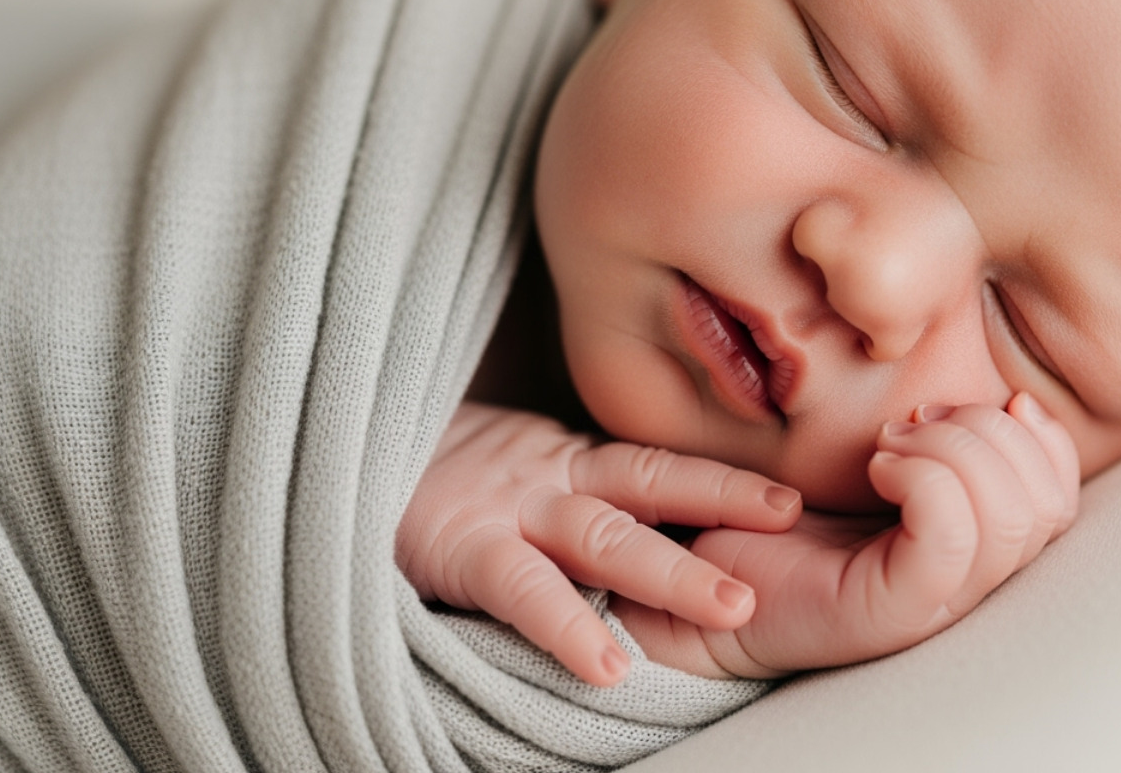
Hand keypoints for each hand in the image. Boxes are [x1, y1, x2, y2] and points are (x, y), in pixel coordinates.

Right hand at [397, 402, 801, 684]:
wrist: (326, 453)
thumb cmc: (420, 474)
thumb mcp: (505, 474)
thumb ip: (566, 491)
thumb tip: (644, 528)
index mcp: (563, 465)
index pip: (657, 467)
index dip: (722, 480)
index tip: (793, 499)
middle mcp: (545, 480)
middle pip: (649, 486)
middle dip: (721, 505)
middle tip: (794, 521)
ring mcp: (503, 508)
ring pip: (602, 535)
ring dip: (670, 571)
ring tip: (734, 606)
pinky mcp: (456, 544)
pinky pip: (519, 589)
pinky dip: (564, 626)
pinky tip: (607, 666)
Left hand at [612, 393, 1078, 677]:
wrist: (696, 580)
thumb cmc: (776, 513)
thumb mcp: (869, 458)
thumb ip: (934, 436)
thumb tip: (1004, 395)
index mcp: (972, 541)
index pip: (1059, 497)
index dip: (1041, 437)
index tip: (980, 401)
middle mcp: (966, 580)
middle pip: (1045, 505)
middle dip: (988, 433)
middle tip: (912, 418)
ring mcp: (933, 602)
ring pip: (1008, 519)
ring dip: (953, 449)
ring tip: (888, 443)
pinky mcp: (890, 612)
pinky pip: (948, 540)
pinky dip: (923, 478)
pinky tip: (877, 465)